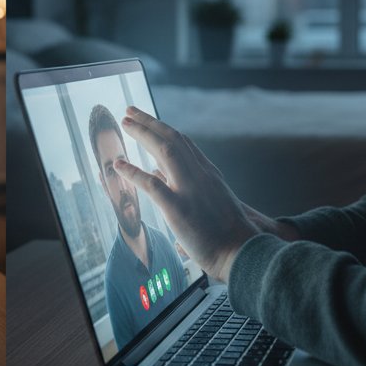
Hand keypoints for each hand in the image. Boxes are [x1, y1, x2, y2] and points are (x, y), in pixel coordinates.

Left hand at [115, 106, 261, 281]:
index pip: (184, 143)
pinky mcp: (179, 209)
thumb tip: (157, 174)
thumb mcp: (211, 202)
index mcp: (208, 174)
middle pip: (173, 139)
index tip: (148, 120)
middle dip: (150, 122)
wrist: (246, 255)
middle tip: (130, 110)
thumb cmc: (230, 236)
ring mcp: (190, 190)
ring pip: (164, 150)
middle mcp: (200, 175)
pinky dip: (133, 172)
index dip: (163, 128)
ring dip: (142, 134)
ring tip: (125, 122)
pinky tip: (119, 164)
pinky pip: (151, 184)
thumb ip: (186, 186)